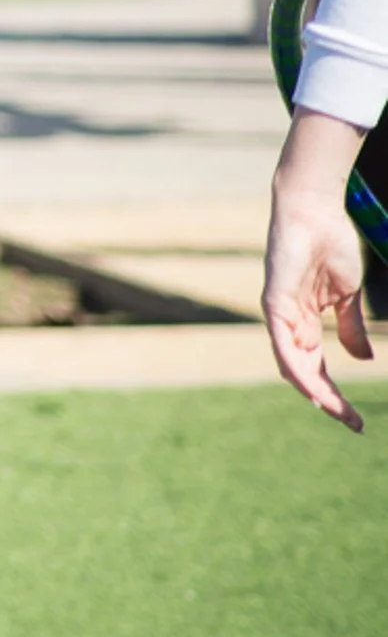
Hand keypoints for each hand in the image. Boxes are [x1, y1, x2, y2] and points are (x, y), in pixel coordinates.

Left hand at [264, 109, 372, 430]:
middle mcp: (289, 324)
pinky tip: (309, 386)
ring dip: (313, 391)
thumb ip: (349, 327)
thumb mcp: (346, 296)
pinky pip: (283, 342)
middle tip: (353, 424)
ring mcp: (279, 315)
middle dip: (328, 401)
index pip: (318, 368)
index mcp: (305, 322)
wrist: (315, 213)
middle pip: (305, 373)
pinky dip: (295, 366)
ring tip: (336, 412)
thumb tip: (362, 359)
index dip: (335, 393)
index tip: (356, 420)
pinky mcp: (274, 302)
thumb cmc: (329, 246)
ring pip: (292, 365)